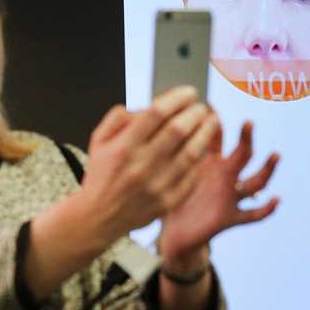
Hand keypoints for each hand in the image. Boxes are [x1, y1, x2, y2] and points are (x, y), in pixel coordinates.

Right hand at [78, 86, 220, 246]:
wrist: (98, 217)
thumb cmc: (101, 174)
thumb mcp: (98, 140)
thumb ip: (118, 117)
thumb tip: (147, 106)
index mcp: (123, 147)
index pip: (156, 114)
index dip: (176, 98)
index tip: (188, 92)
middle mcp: (141, 165)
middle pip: (178, 130)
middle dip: (195, 113)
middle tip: (201, 106)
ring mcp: (157, 185)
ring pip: (191, 153)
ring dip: (205, 133)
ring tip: (211, 121)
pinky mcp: (168, 201)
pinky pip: (192, 175)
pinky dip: (200, 158)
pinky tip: (203, 147)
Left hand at [158, 120, 279, 263]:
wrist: (175, 233)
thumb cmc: (170, 199)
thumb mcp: (168, 173)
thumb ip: (163, 152)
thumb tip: (137, 122)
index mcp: (210, 162)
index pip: (217, 137)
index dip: (216, 122)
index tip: (210, 107)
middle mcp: (225, 176)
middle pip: (243, 153)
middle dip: (247, 138)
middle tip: (248, 122)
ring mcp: (231, 196)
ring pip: (256, 182)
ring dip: (268, 169)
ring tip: (275, 155)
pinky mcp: (231, 217)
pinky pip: (253, 214)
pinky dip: (267, 208)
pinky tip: (277, 199)